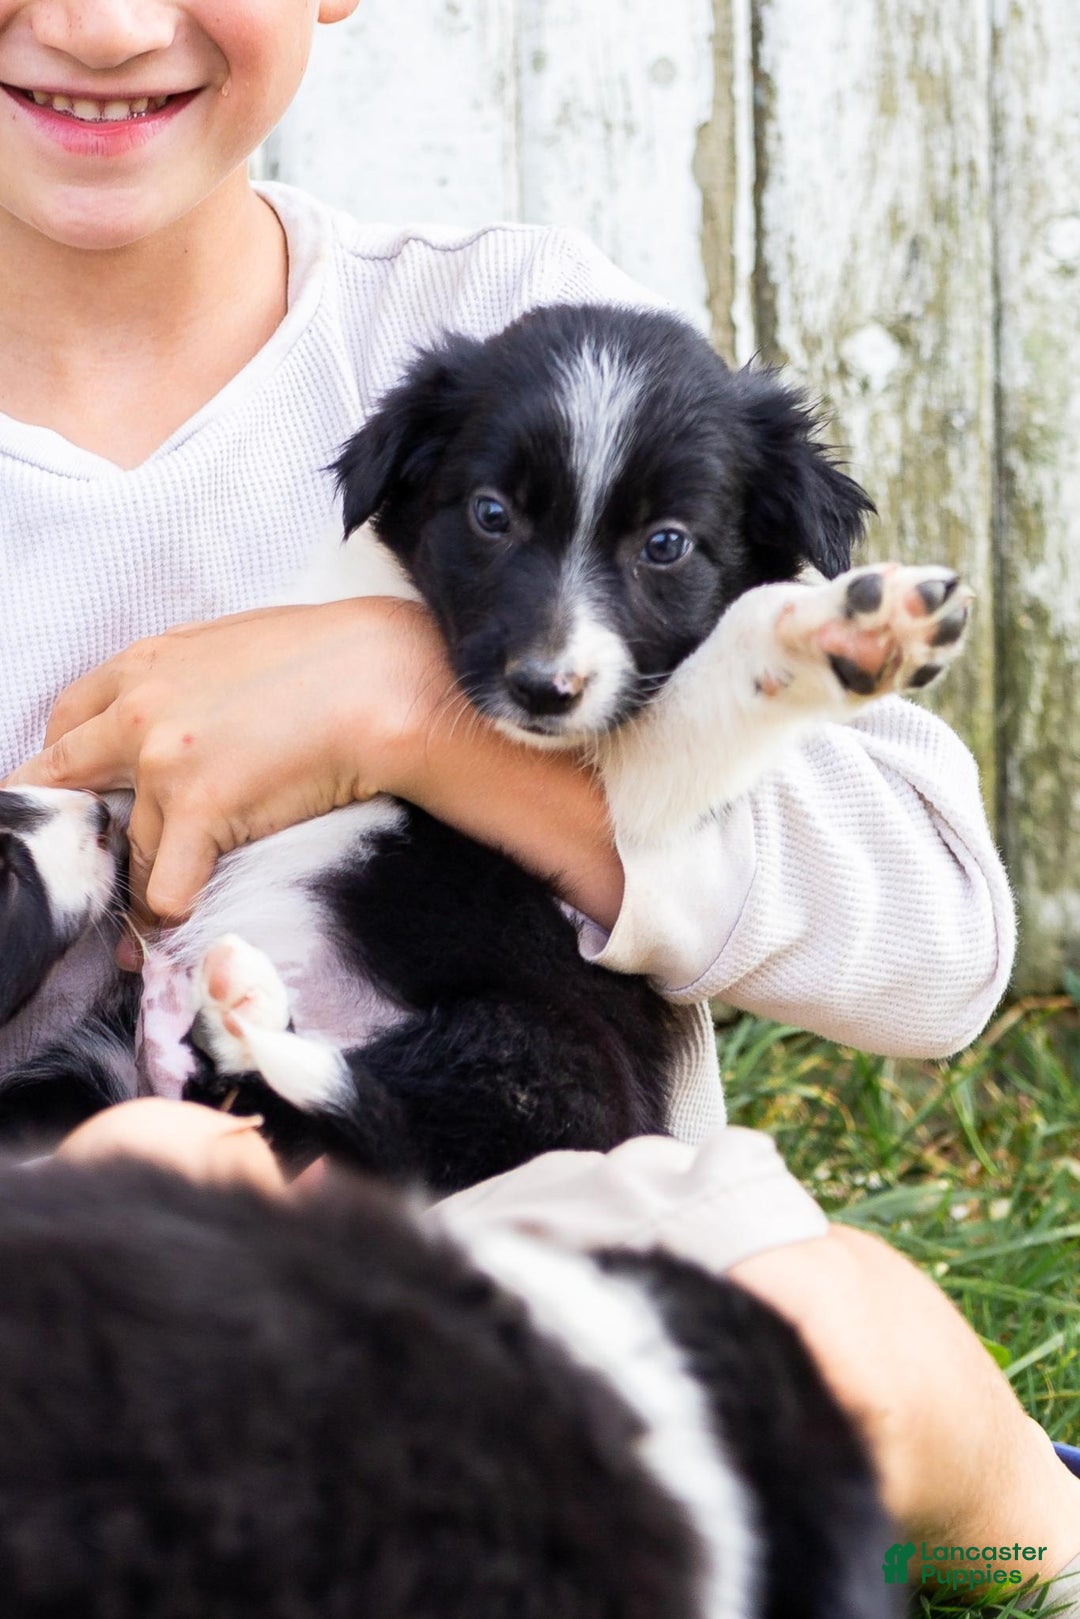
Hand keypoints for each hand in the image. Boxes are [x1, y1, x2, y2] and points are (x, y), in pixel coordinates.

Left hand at [4, 597, 454, 927]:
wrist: (386, 675)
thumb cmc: (334, 657)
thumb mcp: (237, 645)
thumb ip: (190, 677)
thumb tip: (185, 713)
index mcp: (148, 664)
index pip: (70, 722)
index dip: (72, 768)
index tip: (89, 798)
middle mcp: (138, 709)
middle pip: (64, 780)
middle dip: (74, 826)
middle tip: (89, 863)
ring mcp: (163, 760)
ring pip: (127, 848)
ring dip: (139, 884)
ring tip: (145, 924)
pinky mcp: (200, 807)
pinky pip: (164, 889)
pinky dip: (173, 913)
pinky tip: (185, 927)